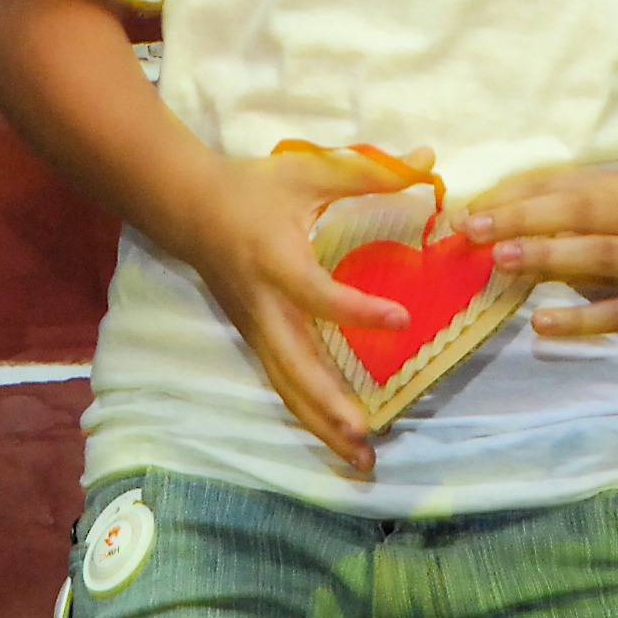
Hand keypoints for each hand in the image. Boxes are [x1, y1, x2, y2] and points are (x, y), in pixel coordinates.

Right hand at [176, 145, 417, 472]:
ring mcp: (255, 328)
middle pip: (293, 365)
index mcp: (276, 259)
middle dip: (328, 403)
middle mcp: (263, 304)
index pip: (317, 293)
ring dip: (321, 425)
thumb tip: (429, 159)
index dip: (357, 311)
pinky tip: (338, 441)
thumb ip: (369, 171)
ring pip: (286, 387)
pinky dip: (309, 415)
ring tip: (361, 458)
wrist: (187, 207)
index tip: (402, 320)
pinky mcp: (254, 339)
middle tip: (366, 434)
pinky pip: (281, 384)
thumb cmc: (252, 187)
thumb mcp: (309, 170)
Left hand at [458, 169, 617, 350]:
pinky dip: (578, 318)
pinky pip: (617, 313)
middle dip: (524, 216)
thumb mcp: (599, 227)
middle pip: (580, 208)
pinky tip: (541, 324)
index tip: (467, 212)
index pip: (560, 183)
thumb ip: (550, 221)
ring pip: (600, 252)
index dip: (512, 195)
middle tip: (477, 229)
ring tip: (503, 260)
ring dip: (549, 255)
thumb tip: (480, 219)